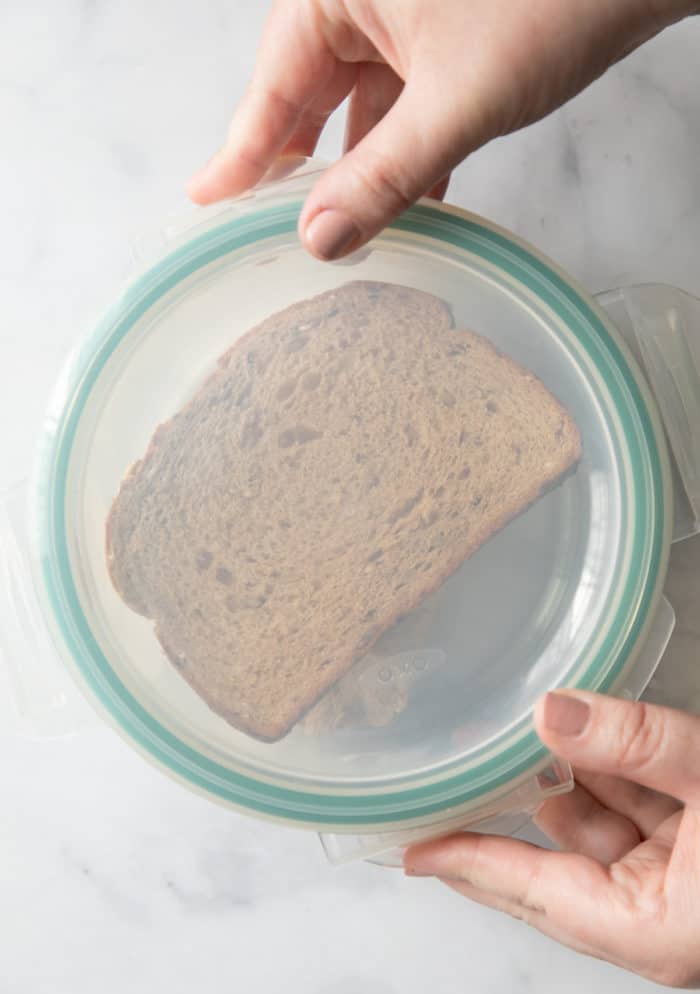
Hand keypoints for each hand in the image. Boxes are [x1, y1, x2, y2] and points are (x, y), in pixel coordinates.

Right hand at [187, 0, 695, 259]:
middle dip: (297, 165)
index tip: (207, 201)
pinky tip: (408, 204)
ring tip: (337, 232)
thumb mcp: (456, 101)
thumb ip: (384, 175)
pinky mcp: (444, 37)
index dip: (241, 151)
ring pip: (359, 105)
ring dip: (357, 170)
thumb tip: (320, 239)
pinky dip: (404, 153)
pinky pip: (404, 104)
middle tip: (266, 227)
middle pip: (308, 94)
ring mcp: (405, 16)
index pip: (272, 82)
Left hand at [404, 691, 699, 987]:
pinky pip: (630, 812)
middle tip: (441, 788)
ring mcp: (675, 883)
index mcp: (653, 929)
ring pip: (592, 829)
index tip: (416, 847)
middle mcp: (656, 917)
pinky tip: (569, 732)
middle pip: (551, 870)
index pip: (536, 893)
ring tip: (498, 735)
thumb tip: (553, 712)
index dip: (470, 862)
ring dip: (552, 778)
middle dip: (497, 819)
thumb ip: (637, 743)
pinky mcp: (694, 854)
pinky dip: (599, 772)